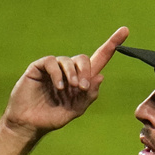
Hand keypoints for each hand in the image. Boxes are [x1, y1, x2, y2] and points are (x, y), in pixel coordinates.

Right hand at [1, 26, 129, 136]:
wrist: (29, 124)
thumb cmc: (52, 117)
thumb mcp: (76, 109)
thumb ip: (89, 95)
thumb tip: (101, 77)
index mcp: (80, 80)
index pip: (99, 59)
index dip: (112, 45)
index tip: (125, 31)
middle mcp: (68, 71)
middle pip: (84, 59)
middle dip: (87, 71)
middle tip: (82, 87)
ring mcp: (53, 68)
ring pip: (69, 60)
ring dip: (73, 74)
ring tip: (70, 88)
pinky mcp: (38, 67)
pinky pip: (52, 62)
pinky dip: (58, 73)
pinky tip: (59, 86)